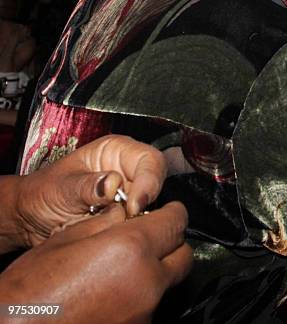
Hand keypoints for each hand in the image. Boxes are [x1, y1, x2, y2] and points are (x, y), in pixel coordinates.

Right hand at [0, 202, 192, 323]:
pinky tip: (111, 294)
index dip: (172, 212)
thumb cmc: (32, 288)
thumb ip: (109, 221)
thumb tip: (130, 213)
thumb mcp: (70, 238)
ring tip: (121, 270)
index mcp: (132, 249)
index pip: (176, 222)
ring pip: (165, 284)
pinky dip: (138, 297)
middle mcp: (146, 283)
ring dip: (153, 272)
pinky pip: (148, 308)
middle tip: (150, 238)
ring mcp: (144, 314)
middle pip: (183, 256)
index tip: (166, 211)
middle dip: (171, 243)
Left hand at [16, 135, 166, 247]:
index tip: (135, 205)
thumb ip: (87, 185)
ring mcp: (129, 193)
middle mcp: (127, 169)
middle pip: (157, 182)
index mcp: (116, 150)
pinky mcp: (127, 216)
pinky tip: (114, 234)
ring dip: (139, 219)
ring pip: (153, 205)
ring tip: (115, 227)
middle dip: (146, 202)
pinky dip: (132, 232)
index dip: (149, 182)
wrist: (30, 218)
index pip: (150, 160)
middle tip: (127, 219)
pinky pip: (142, 223)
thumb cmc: (42, 192)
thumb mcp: (61, 187)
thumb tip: (112, 184)